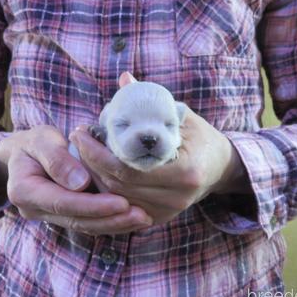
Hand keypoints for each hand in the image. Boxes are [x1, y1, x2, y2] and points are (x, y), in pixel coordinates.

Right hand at [0, 125, 152, 234]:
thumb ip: (57, 159)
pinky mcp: (64, 216)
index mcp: (24, 191)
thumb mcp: (40, 139)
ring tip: (143, 218)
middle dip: (110, 219)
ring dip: (115, 224)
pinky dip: (111, 221)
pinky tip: (132, 218)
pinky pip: (89, 223)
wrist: (24, 153)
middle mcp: (35, 210)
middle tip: (140, 215)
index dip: (93, 205)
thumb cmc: (34, 142)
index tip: (121, 203)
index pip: (63, 203)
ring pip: (85, 226)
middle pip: (77, 220)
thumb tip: (80, 183)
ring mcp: (49, 217)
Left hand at [69, 109, 248, 224]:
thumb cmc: (201, 137)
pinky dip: (106, 188)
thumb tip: (124, 78)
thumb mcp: (182, 115)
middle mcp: (176, 197)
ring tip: (82, 151)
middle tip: (76, 138)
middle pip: (118, 186)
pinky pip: (123, 205)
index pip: (128, 168)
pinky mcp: (159, 217)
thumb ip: (152, 102)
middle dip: (90, 162)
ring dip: (94, 175)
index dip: (98, 152)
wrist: (220, 168)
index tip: (80, 131)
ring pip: (117, 198)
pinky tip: (95, 169)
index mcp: (185, 171)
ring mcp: (168, 211)